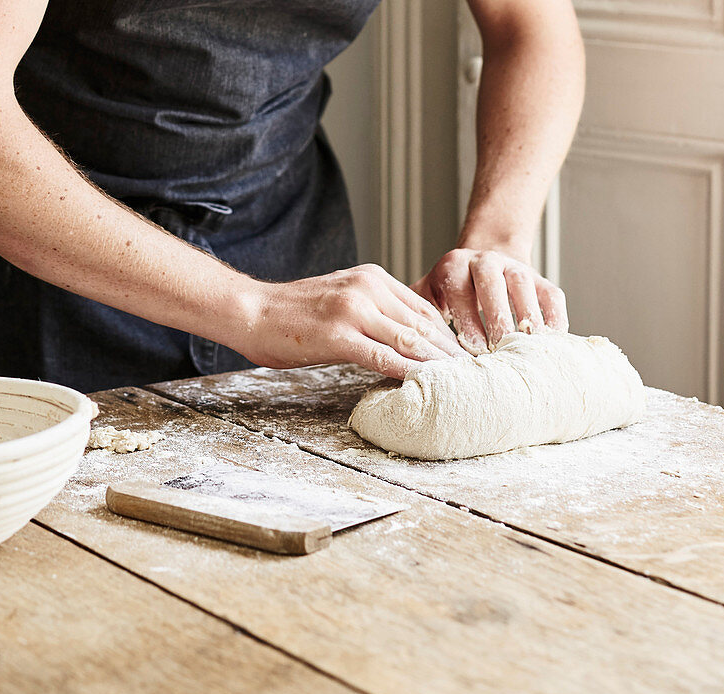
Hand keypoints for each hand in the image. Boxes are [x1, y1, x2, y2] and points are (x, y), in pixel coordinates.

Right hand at [239, 264, 465, 379]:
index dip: (447, 335)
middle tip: (474, 376)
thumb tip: (401, 342)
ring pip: (408, 340)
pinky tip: (423, 386)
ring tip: (458, 385)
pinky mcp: (338, 335)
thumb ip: (372, 313)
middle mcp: (367, 288)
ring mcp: (353, 309)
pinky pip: (382, 357)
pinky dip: (407, 372)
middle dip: (450, 353)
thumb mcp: (340, 300)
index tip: (464, 357)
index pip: (422, 309)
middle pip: (422, 324)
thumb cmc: (291, 314)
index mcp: (371, 278)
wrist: (250, 312)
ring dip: (437, 364)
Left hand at [412, 248, 568, 354]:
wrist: (485, 263)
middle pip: (492, 286)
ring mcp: (516, 268)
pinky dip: (554, 318)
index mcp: (453, 266)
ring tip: (525, 350)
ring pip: (523, 289)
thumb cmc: (449, 294)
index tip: (468, 349)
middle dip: (495, 318)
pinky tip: (552, 343)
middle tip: (497, 350)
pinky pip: (552, 296)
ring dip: (526, 319)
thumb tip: (396, 347)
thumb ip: (414, 314)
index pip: (459, 290)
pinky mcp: (541, 279)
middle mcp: (485, 261)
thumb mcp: (427, 296)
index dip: (465, 319)